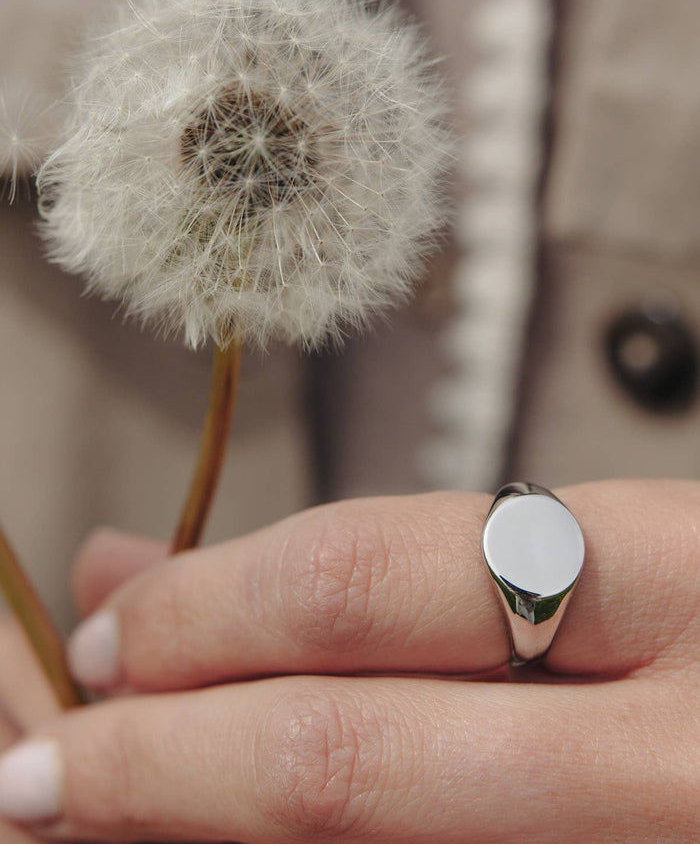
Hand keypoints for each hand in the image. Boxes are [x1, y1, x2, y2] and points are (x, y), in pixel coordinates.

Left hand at [1, 481, 698, 841]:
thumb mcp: (586, 550)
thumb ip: (379, 563)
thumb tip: (135, 564)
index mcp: (669, 586)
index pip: (368, 583)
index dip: (204, 610)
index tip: (115, 631)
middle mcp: (666, 759)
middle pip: (345, 764)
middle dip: (160, 763)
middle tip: (54, 763)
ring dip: (208, 823)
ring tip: (117, 806)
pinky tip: (241, 831)